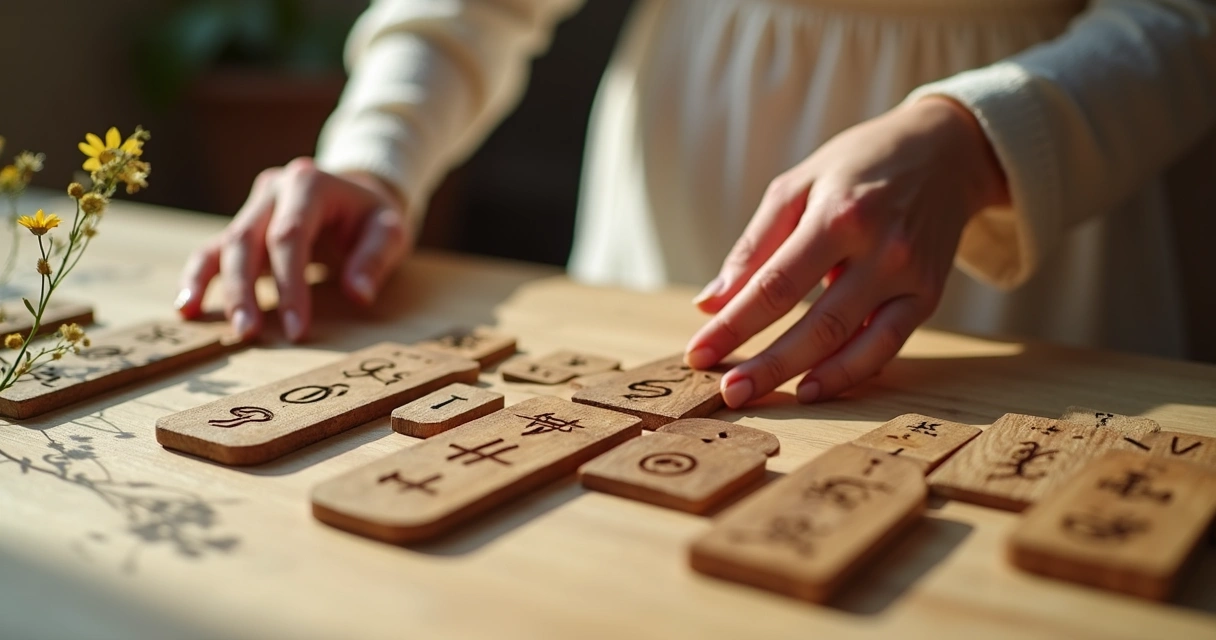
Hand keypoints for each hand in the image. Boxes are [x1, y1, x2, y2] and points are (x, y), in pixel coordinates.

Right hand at [175, 158, 412, 341]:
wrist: (357, 193)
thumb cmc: (372, 216)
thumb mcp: (389, 230)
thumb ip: (375, 259)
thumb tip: (358, 294)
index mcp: (308, 183)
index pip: (290, 236)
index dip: (289, 285)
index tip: (296, 330)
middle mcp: (273, 189)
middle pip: (247, 239)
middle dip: (245, 290)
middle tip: (248, 333)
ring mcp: (253, 206)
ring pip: (224, 245)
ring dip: (219, 288)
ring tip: (208, 323)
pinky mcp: (243, 226)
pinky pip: (213, 250)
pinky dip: (198, 277)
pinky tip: (187, 307)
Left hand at [684, 97, 1008, 406]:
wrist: (945, 151)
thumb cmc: (856, 167)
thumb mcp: (797, 185)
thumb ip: (753, 246)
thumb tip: (710, 305)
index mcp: (838, 215)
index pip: (774, 285)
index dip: (733, 326)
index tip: (698, 352)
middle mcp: (880, 248)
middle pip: (815, 323)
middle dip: (766, 364)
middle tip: (727, 392)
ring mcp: (909, 276)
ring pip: (852, 341)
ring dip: (802, 375)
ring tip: (759, 397)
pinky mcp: (928, 295)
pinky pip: (887, 345)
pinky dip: (850, 372)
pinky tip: (813, 389)